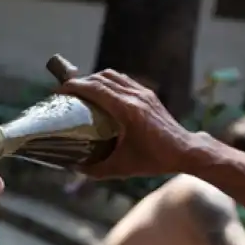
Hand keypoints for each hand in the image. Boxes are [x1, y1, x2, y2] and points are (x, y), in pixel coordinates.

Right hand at [58, 69, 199, 177]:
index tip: (58, 91)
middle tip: (65, 92)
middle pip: (101, 78)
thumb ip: (96, 169)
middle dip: (80, 81)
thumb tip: (74, 168)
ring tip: (81, 90)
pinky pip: (123, 80)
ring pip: (113, 75)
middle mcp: (134, 96)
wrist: (185, 151)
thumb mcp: (122, 167)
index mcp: (127, 110)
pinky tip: (102, 94)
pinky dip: (108, 82)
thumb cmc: (154, 160)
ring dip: (94, 79)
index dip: (74, 86)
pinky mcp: (148, 94)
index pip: (95, 88)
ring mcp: (143, 93)